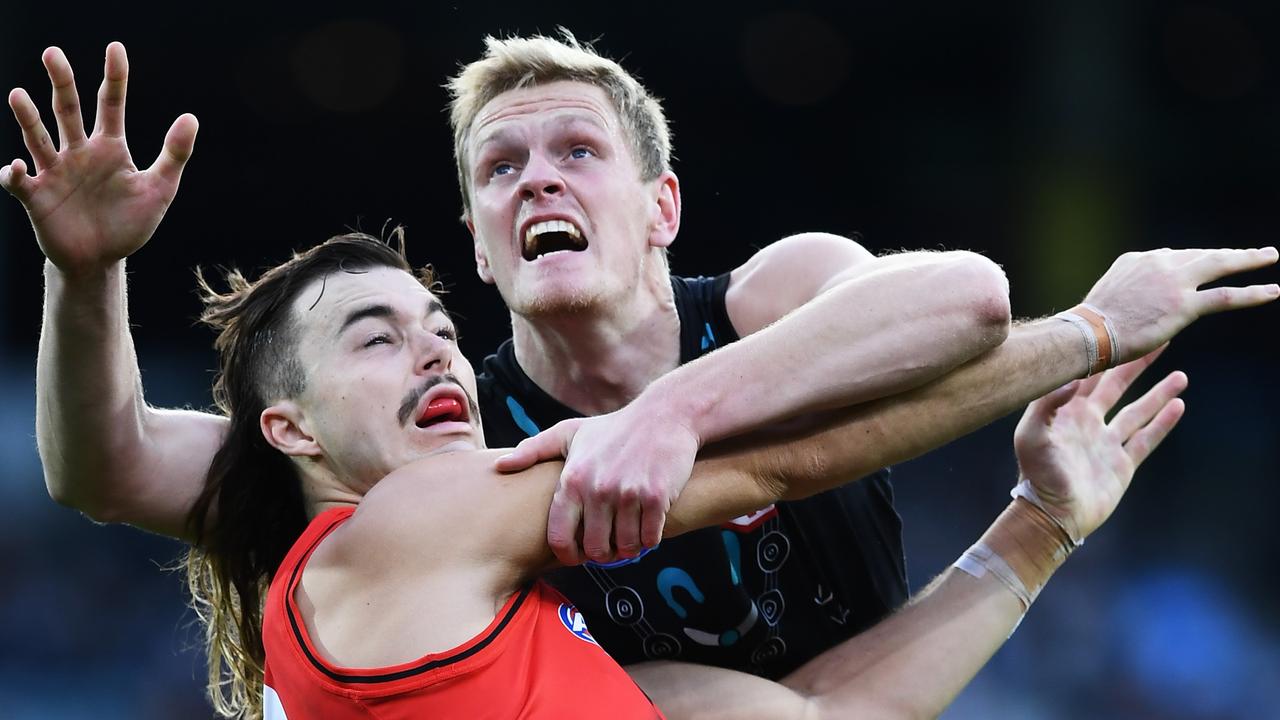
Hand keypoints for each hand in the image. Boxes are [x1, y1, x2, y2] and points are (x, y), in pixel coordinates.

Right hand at [0, 43, 196, 275]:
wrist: (101, 260)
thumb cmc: (128, 223)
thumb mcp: (159, 189)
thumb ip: (174, 154)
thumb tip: (191, 116)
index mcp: (110, 147)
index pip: (110, 103)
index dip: (114, 77)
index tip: (115, 48)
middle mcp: (79, 152)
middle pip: (68, 109)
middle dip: (61, 82)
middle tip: (53, 52)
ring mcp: (55, 172)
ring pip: (38, 138)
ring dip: (27, 118)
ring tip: (18, 95)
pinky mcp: (37, 197)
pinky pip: (19, 182)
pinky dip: (13, 174)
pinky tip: (15, 167)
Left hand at [495, 404, 700, 564]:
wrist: (664, 415)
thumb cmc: (613, 428)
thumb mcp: (569, 433)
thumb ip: (533, 450)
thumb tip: (499, 467)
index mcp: (572, 479)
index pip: (559, 537)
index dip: (567, 555)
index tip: (576, 556)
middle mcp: (597, 489)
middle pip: (594, 549)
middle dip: (601, 555)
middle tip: (607, 548)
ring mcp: (628, 494)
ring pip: (624, 547)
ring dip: (626, 549)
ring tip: (627, 540)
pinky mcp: (656, 497)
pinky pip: (649, 538)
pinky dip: (648, 541)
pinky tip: (646, 530)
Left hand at [1012, 347, 1185, 540]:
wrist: (1053, 516)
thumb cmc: (1037, 475)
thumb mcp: (1032, 436)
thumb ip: (1047, 404)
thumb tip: (1073, 377)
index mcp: (1066, 411)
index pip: (1088, 374)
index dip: (1104, 353)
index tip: (1120, 328)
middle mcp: (1087, 422)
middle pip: (1117, 386)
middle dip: (1136, 365)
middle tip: (1158, 341)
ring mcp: (1106, 442)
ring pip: (1138, 411)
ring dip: (1158, 393)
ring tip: (1181, 375)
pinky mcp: (1121, 464)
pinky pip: (1146, 438)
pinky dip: (1163, 422)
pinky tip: (1179, 405)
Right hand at [1083, 247, 1277, 362]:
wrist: (1088, 333)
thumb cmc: (1092, 324)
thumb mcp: (1110, 294)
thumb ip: (1132, 290)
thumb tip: (1147, 305)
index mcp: (1137, 259)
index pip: (1173, 257)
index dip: (1192, 263)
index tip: (1204, 267)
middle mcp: (1158, 263)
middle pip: (1201, 254)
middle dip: (1228, 253)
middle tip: (1252, 253)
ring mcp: (1173, 282)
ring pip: (1219, 265)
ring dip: (1248, 260)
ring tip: (1269, 257)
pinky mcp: (1184, 304)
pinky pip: (1226, 296)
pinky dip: (1253, 293)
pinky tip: (1273, 291)